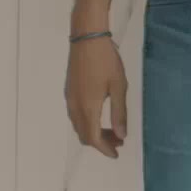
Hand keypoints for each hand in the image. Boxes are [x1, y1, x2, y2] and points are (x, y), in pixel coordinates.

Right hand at [65, 37, 129, 157]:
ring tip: (112, 129)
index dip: (105, 149)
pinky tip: (100, 115)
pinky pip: (75, 115)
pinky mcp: (69, 90)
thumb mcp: (118, 87)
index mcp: (88, 107)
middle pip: (84, 135)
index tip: (117, 153)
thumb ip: (119, 113)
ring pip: (79, 125)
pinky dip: (87, 122)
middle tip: (119, 141)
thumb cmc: (106, 61)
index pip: (93, 138)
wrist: (87, 37)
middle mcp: (75, 106)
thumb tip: (121, 135)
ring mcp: (69, 98)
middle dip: (101, 142)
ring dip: (93, 132)